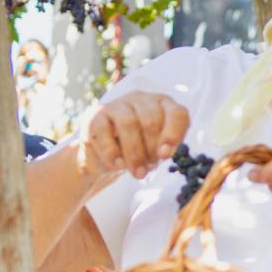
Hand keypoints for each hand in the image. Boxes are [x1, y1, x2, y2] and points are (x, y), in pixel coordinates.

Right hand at [74, 91, 189, 179]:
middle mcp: (140, 99)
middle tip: (148, 168)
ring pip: (129, 123)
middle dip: (151, 148)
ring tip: (137, 172)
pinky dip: (112, 152)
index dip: (173, 134)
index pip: (177, 113)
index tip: (165, 156)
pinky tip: (117, 165)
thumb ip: (166, 148)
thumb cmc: (138, 150)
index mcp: (162, 104)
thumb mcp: (157, 149)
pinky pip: (104, 132)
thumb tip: (164, 152)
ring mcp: (116, 104)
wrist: (105, 158)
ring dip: (134, 153)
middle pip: (151, 119)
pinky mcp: (94, 116)